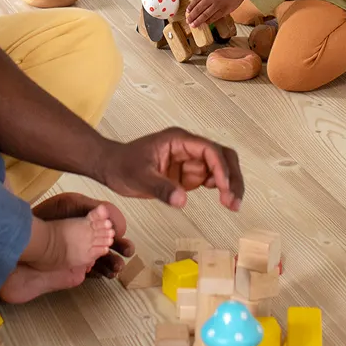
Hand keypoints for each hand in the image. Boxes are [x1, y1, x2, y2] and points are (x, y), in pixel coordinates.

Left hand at [98, 127, 242, 210]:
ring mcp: (190, 160)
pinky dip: (221, 188)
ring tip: (232, 205)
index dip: (220, 168)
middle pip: (222, 155)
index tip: (224, 189)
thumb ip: (161, 188)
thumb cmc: (122, 166)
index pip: (209, 150)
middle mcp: (188, 147)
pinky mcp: (188, 173)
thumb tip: (182, 201)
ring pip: (221, 167)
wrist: (111, 168)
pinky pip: (212, 178)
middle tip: (234, 201)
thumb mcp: (139, 178)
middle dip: (232, 176)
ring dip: (230, 184)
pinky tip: (223, 201)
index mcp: (178, 140)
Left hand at [184, 0, 244, 29]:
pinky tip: (205, 23)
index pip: (196, 0)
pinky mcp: (225, 10)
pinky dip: (209, 21)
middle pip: (199, 9)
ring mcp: (218, 5)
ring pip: (206, 15)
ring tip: (194, 25)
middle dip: (192, 16)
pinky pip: (215, 17)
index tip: (187, 12)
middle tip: (188, 21)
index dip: (191, 7)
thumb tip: (199, 1)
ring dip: (199, 21)